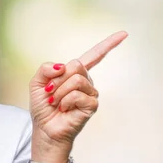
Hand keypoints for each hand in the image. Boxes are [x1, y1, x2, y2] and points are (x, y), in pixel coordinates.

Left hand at [29, 31, 127, 162]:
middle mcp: (85, 81)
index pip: (94, 55)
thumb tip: (62, 66)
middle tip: (51, 93)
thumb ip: (46, 68)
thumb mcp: (37, 83)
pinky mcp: (92, 104)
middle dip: (58, 79)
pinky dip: (65, 101)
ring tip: (56, 102)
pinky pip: (77, 94)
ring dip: (60, 92)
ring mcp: (90, 92)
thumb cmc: (43, 107)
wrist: (45, 128)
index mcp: (74, 73)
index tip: (125, 33)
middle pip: (76, 65)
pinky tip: (65, 109)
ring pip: (76, 80)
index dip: (109, 44)